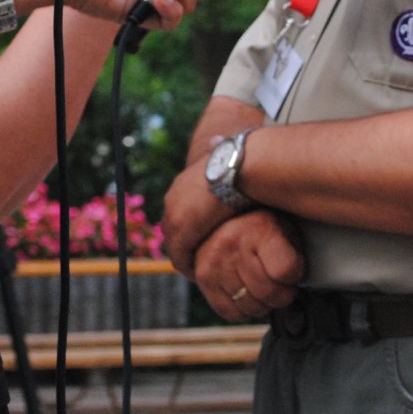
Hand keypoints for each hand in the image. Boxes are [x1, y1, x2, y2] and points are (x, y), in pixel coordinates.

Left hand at [162, 158, 238, 277]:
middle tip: (199, 261)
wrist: (237, 166)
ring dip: (186, 259)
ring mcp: (174, 215)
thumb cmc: (239, 158)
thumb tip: (215, 139)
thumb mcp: (224, 154)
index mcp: (183, 185)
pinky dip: (189, 266)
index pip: (180, 213)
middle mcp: (173, 199)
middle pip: (173, 230)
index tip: (201, 240)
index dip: (190, 229)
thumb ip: (217, 152)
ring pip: (175, 246)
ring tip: (200, 272)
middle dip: (185, 246)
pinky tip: (200, 274)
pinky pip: (181, 255)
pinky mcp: (181, 230)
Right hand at [193, 211, 303, 319]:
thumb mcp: (285, 229)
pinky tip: (247, 292)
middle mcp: (233, 245)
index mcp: (259, 228)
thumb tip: (301, 282)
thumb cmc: (263, 229)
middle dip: (283, 295)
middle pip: (269, 293)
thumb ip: (295, 253)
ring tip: (263, 286)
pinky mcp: (203, 278)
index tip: (294, 269)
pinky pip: (232, 313)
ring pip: (252, 307)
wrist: (222, 218)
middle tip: (282, 285)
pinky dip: (244, 309)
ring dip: (263, 304)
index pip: (285, 270)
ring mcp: (214, 263)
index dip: (296, 274)